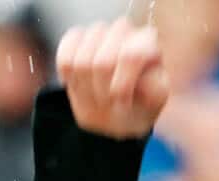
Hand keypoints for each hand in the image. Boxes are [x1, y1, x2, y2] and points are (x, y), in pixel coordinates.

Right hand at [56, 18, 169, 140]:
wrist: (121, 110)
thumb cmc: (140, 104)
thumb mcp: (153, 103)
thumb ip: (153, 89)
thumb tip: (140, 80)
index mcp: (147, 43)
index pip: (130, 56)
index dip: (122, 85)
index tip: (122, 104)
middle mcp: (123, 31)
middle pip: (102, 62)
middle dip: (104, 92)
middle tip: (109, 105)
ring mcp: (98, 33)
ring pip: (81, 59)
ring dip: (87, 88)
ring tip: (97, 97)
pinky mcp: (75, 39)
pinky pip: (64, 55)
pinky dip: (69, 75)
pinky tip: (78, 85)